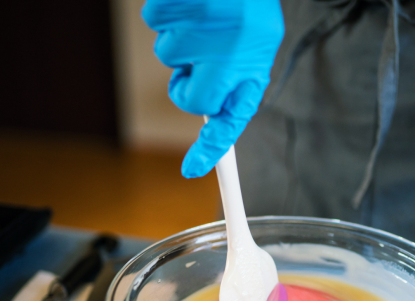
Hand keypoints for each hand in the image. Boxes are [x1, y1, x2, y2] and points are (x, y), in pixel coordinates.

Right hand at [142, 0, 283, 177]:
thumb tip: (209, 113)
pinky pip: (157, 22)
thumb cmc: (248, 3)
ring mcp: (196, 34)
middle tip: (204, 57)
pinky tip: (191, 1)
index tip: (193, 170)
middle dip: (187, 82)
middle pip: (186, 95)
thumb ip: (236, 81)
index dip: (211, 149)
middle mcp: (225, 56)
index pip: (229, 121)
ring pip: (168, 56)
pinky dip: (168, 13)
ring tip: (206, 15)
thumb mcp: (257, 42)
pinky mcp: (172, 10)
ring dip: (181, 39)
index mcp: (251, 66)